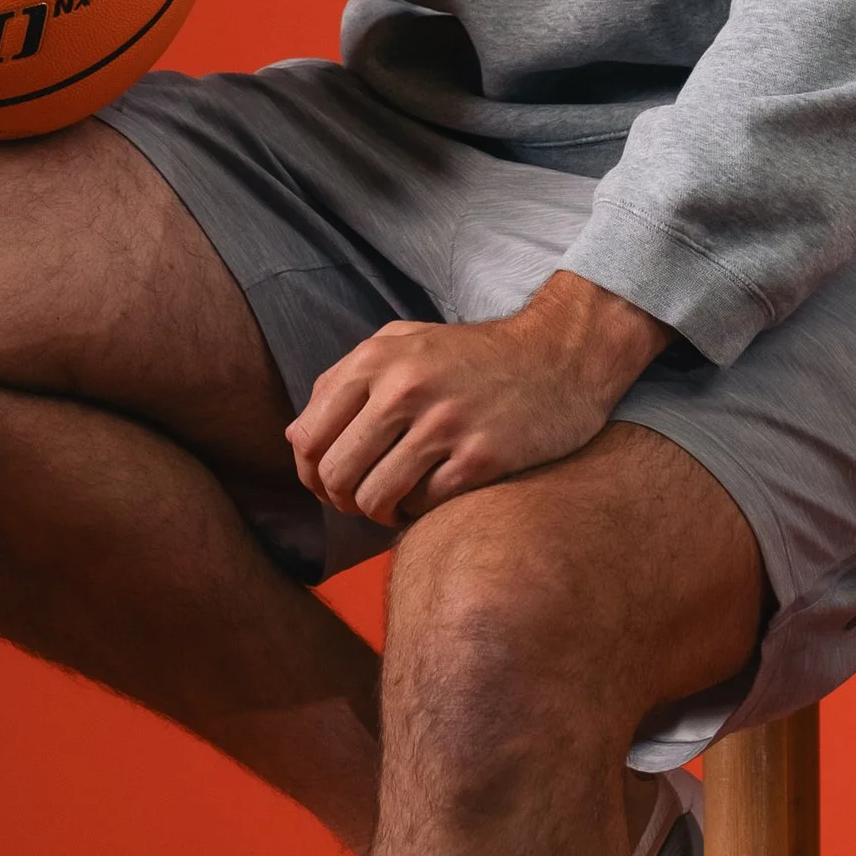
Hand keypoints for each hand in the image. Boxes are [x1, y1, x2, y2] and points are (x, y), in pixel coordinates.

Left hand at [289, 273, 669, 525]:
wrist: (559, 355)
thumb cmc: (473, 355)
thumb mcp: (404, 343)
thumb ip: (345, 380)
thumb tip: (295, 438)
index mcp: (377, 360)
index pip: (308, 439)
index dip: (310, 474)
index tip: (329, 484)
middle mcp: (406, 389)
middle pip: (337, 475)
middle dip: (342, 501)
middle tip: (361, 502)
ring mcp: (445, 424)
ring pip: (376, 498)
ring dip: (379, 513)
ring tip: (395, 505)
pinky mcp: (482, 457)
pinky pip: (425, 505)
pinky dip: (420, 511)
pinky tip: (432, 496)